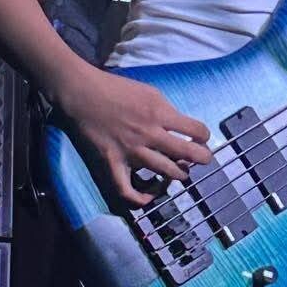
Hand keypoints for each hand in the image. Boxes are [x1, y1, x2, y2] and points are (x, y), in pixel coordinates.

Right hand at [56, 61, 212, 206]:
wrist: (82, 92)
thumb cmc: (116, 88)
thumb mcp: (150, 92)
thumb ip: (167, 111)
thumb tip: (181, 128)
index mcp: (159, 114)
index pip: (196, 130)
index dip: (204, 136)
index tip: (202, 138)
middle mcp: (149, 134)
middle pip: (186, 154)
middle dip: (202, 158)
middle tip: (203, 159)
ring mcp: (131, 151)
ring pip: (165, 172)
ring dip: (179, 174)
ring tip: (180, 171)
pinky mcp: (113, 162)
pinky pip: (127, 189)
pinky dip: (140, 198)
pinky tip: (150, 195)